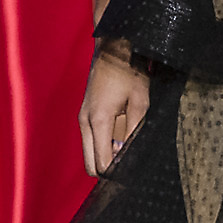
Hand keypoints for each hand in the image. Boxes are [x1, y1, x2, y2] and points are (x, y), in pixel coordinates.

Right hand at [80, 49, 150, 175]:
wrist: (113, 50)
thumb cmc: (129, 73)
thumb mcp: (140, 102)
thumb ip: (135, 131)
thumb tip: (132, 157)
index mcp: (98, 121)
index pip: (101, 164)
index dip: (116, 172)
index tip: (132, 171)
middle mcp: (85, 122)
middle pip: (90, 165)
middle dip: (108, 169)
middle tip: (129, 164)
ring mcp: (82, 118)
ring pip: (89, 154)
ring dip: (105, 157)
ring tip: (126, 149)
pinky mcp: (84, 114)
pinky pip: (90, 141)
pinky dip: (102, 146)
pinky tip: (120, 138)